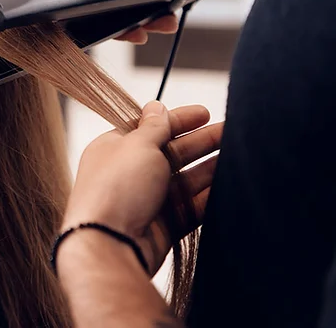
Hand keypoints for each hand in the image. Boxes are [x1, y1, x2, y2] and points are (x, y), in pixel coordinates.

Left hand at [62, 101, 222, 273]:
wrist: (110, 244)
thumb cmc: (116, 189)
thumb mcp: (137, 146)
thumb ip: (153, 127)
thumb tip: (156, 106)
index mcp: (114, 148)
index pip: (150, 128)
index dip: (178, 120)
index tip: (205, 113)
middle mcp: (129, 173)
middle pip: (172, 152)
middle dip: (202, 141)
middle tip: (232, 131)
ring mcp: (146, 200)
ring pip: (185, 180)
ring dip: (211, 167)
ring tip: (240, 155)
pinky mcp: (162, 226)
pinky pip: (190, 207)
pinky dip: (209, 197)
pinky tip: (231, 186)